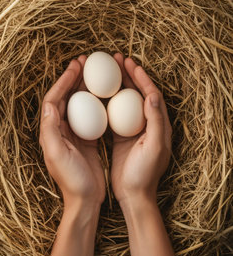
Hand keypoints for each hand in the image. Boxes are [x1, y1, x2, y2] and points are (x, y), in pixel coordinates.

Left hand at [39, 56, 105, 207]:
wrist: (85, 201)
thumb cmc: (72, 180)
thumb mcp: (58, 155)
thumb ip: (51, 129)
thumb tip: (50, 103)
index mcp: (52, 131)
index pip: (55, 98)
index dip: (64, 80)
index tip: (77, 66)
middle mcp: (61, 130)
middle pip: (67, 97)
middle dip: (75, 78)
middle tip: (87, 62)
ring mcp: (75, 135)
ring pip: (80, 104)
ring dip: (86, 87)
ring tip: (97, 73)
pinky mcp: (87, 141)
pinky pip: (92, 116)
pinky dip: (98, 103)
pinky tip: (108, 95)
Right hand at [111, 53, 171, 204]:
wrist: (134, 196)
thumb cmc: (145, 173)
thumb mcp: (154, 147)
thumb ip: (156, 121)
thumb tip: (152, 95)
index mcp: (158, 124)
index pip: (151, 93)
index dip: (141, 77)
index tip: (129, 63)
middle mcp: (147, 124)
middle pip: (138, 93)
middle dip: (128, 75)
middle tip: (116, 59)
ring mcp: (133, 130)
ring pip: (125, 101)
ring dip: (117, 84)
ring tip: (106, 71)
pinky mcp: (121, 137)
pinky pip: (114, 113)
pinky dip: (107, 101)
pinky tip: (96, 94)